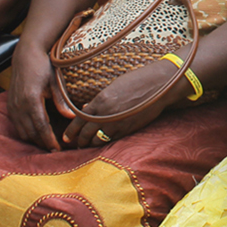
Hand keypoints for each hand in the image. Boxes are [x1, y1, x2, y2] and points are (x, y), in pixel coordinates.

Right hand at [8, 41, 62, 150]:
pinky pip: (16, 125)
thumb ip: (61, 101)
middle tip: (54, 150)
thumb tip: (71, 117)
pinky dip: (26, 132)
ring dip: (33, 139)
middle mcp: (19, 105)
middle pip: (30, 132)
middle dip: (42, 143)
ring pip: (22, 131)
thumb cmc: (42, 66)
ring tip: (47, 143)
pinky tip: (36, 133)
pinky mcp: (9, 105)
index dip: (48, 140)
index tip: (56, 149)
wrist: (25, 55)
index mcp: (31, 99)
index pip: (40, 126)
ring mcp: (12, 105)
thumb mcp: (54, 81)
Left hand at [61, 58, 184, 148]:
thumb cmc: (136, 81)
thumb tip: (85, 110)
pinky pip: (111, 140)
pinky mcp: (128, 130)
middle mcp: (106, 114)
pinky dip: (104, 142)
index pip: (79, 120)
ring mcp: (118, 124)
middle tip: (75, 143)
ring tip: (86, 145)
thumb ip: (99, 101)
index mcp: (100, 101)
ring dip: (90, 144)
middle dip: (79, 140)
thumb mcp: (113, 87)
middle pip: (86, 133)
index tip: (66, 137)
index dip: (71, 131)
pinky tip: (102, 142)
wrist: (159, 86)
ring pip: (97, 140)